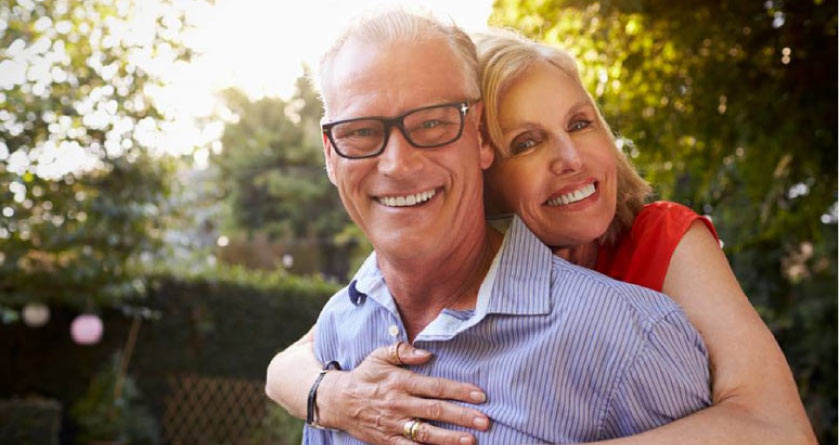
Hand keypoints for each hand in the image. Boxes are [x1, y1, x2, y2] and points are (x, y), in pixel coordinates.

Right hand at [317, 342, 489, 444]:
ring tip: (470, 440)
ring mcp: (393, 425)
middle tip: (485, 420)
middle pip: (435, 410)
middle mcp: (398, 404)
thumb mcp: (379, 356)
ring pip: (425, 433)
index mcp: (400, 382)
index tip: (480, 395)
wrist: (337, 402)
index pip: (434, 386)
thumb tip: (427, 353)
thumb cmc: (364, 376)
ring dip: (449, 438)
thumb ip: (403, 351)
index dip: (458, 390)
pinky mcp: (387, 442)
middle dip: (461, 416)